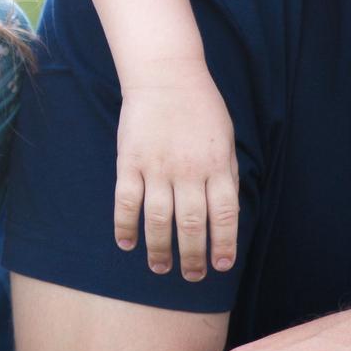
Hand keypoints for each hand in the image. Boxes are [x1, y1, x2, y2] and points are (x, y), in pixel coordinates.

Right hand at [114, 65, 238, 279]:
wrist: (166, 74)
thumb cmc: (201, 107)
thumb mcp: (225, 139)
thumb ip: (225, 175)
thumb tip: (224, 214)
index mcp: (217, 166)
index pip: (224, 216)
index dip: (224, 244)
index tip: (221, 265)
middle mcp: (189, 171)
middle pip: (191, 225)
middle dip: (192, 257)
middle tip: (191, 276)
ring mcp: (157, 167)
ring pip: (158, 220)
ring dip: (160, 249)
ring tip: (160, 267)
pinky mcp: (130, 161)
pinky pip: (126, 202)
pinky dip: (126, 226)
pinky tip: (127, 243)